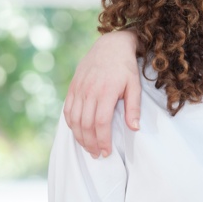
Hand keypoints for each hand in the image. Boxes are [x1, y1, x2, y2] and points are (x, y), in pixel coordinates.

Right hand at [63, 29, 141, 157]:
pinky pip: (67, 110)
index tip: (107, 152)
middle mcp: (89, 91)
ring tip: (88, 148)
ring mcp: (78, 89)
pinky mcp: (72, 88)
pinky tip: (78, 133)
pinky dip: (71, 124)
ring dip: (80, 137)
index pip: (100, 123)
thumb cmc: (125, 67)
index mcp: (106, 91)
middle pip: (85, 124)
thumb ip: (133, 108)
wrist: (110, 46)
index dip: (102, 140)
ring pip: (74, 120)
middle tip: (98, 155)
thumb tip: (134, 128)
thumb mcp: (135, 85)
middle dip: (91, 143)